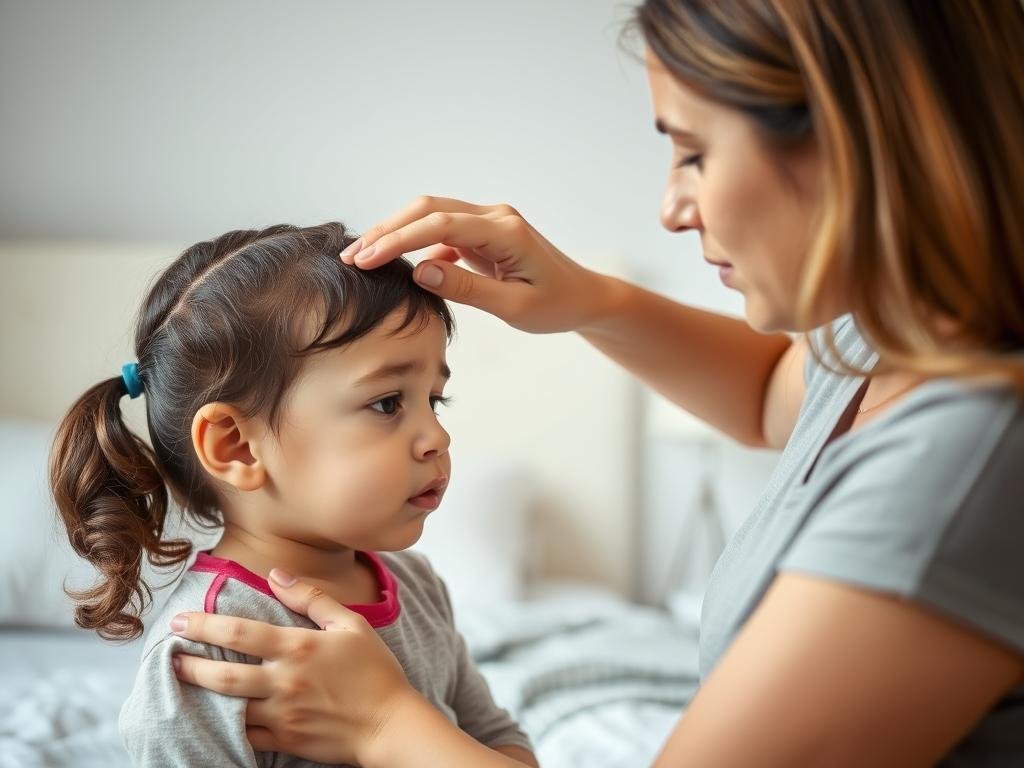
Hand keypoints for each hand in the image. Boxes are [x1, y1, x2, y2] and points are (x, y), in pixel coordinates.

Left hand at [170, 569, 417, 765]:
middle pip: (223, 673)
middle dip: (190, 663)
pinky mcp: (285, 739)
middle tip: (170, 655)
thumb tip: (275, 574)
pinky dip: (224, 726)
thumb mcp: (351, 624)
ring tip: (181, 682)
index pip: (239, 632)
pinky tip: (211, 717)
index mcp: (298, 648)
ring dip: (200, 694)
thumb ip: (311, 597)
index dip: (204, 624)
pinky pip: (245, 735)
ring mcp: (282, 714)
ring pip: (228, 706)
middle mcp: (284, 681)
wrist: (391, 724)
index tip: (181, 620)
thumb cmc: (375, 671)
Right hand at [340, 195, 614, 333]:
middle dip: (387, 229)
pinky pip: (441, 232)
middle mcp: (495, 216)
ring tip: (362, 257)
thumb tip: (420, 272)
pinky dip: (415, 244)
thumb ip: (468, 289)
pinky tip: (395, 266)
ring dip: (396, 233)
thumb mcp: (514, 307)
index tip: (365, 259)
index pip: (440, 226)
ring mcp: (489, 221)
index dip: (398, 240)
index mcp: (506, 231)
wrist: (584, 298)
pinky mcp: (483, 233)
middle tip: (351, 256)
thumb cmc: (555, 306)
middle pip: (428, 209)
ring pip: (431, 216)